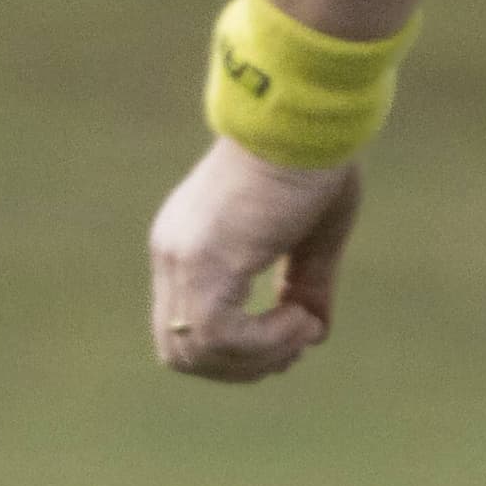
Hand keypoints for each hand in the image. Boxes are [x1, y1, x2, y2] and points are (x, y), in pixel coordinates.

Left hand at [149, 137, 361, 381]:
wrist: (303, 119)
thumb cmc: (310, 163)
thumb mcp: (309, 236)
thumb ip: (302, 284)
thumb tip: (311, 333)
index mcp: (188, 246)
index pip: (182, 329)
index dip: (233, 352)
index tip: (288, 336)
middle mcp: (174, 254)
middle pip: (179, 352)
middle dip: (242, 366)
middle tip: (293, 344)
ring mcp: (184, 257)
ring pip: (195, 351)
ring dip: (258, 357)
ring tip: (302, 325)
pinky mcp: (207, 258)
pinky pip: (219, 334)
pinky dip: (265, 342)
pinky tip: (300, 316)